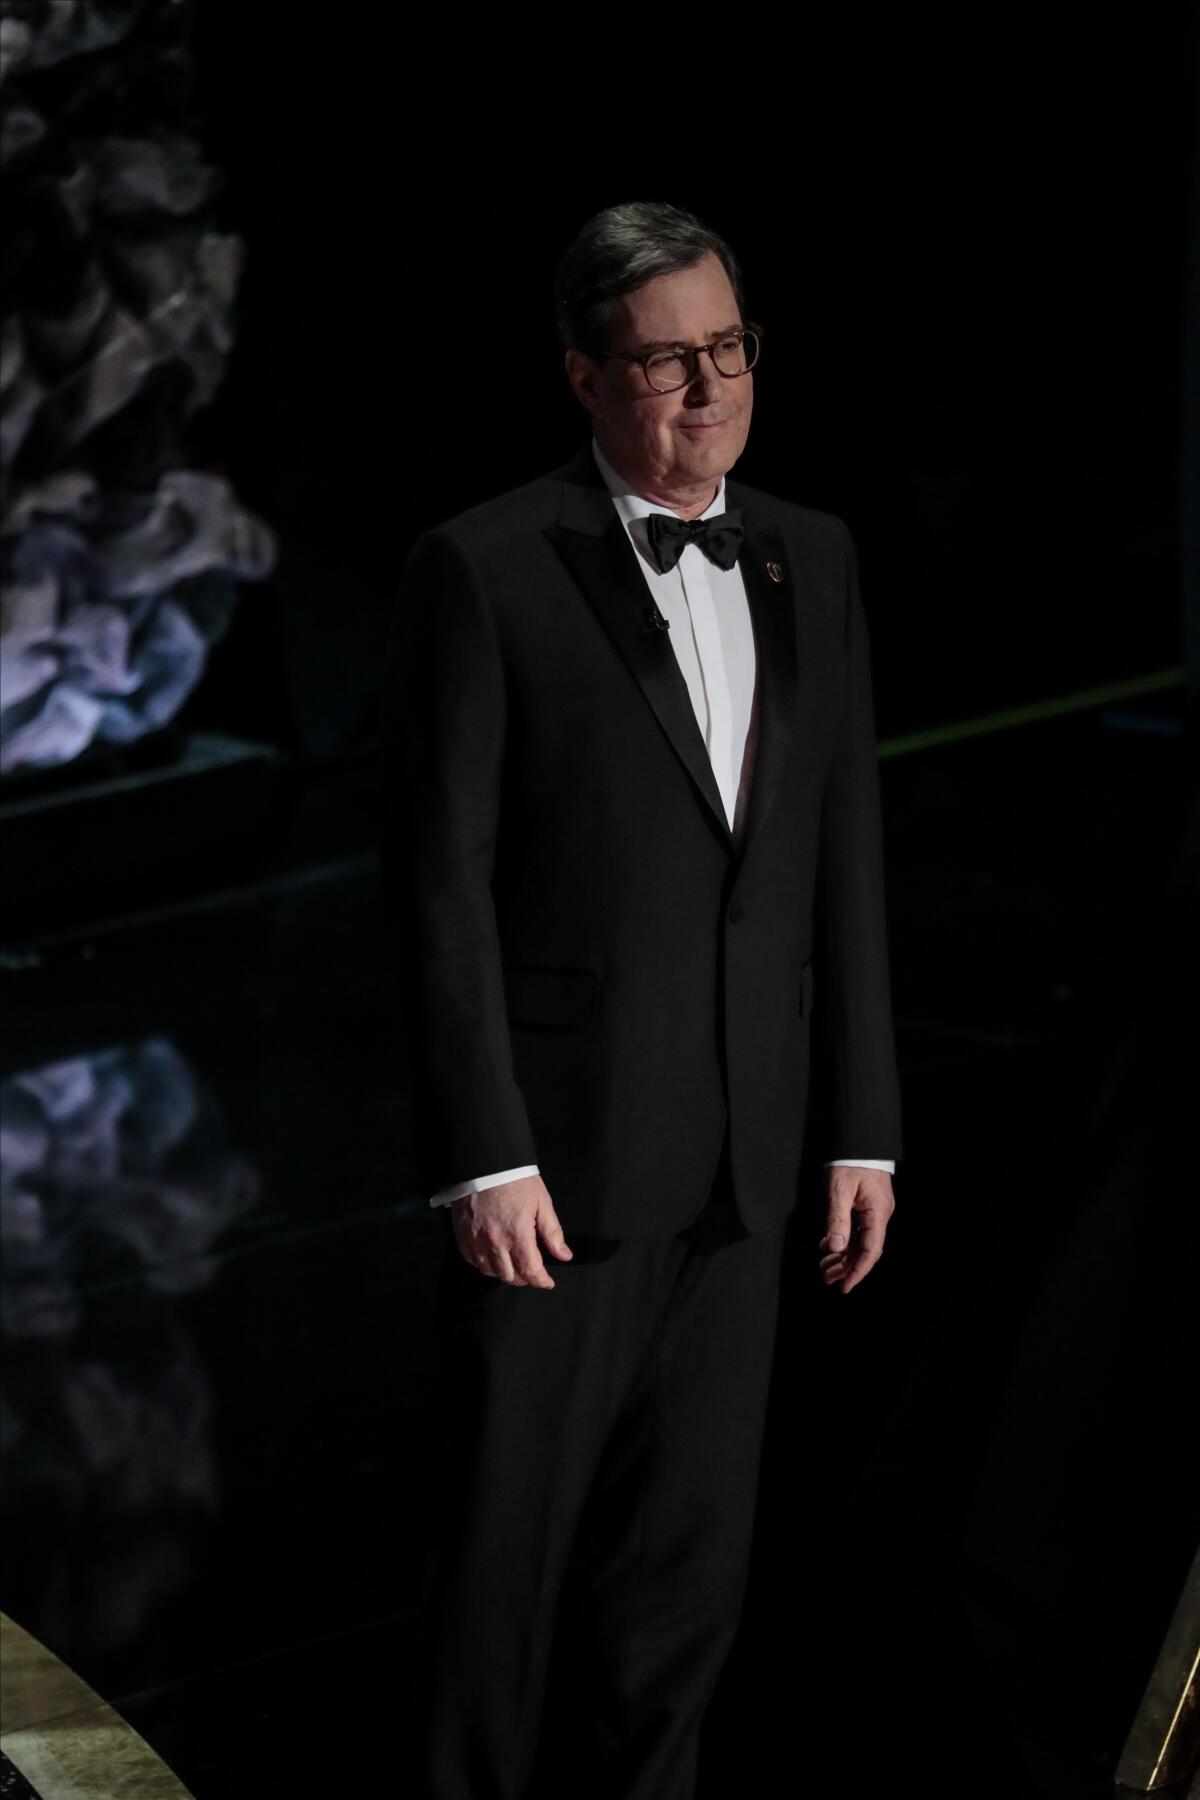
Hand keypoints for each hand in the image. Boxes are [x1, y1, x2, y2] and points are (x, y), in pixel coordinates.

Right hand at [450, 1174, 573, 1288]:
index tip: (548, 1282)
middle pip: (510, 1276)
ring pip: (491, 1272)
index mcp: (518, 1234)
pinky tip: (494, 1258)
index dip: (541, 1281)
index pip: (530, 1271)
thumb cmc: (517, 1181)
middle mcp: (495, 1242)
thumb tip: (564, 1256)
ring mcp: (476, 1240)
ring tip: (514, 1266)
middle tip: (531, 1272)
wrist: (485, 1163)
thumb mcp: (541, 1203)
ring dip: (505, 1273)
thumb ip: (552, 1232)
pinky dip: (485, 1265)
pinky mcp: (462, 1236)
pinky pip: (473, 1261)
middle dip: (524, 1279)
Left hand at [818, 1165, 894, 1294]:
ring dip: (842, 1255)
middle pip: (864, 1248)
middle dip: (846, 1266)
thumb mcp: (839, 1190)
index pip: (870, 1250)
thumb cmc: (851, 1159)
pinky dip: (843, 1239)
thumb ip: (837, 1220)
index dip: (857, 1271)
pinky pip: (857, 1229)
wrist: (859, 1137)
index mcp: (877, 1212)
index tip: (845, 1286)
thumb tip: (834, 1248)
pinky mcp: (867, 1204)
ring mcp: (874, 1209)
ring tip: (825, 1267)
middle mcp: (879, 1213)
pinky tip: (827, 1246)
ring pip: (860, 1240)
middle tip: (826, 1279)